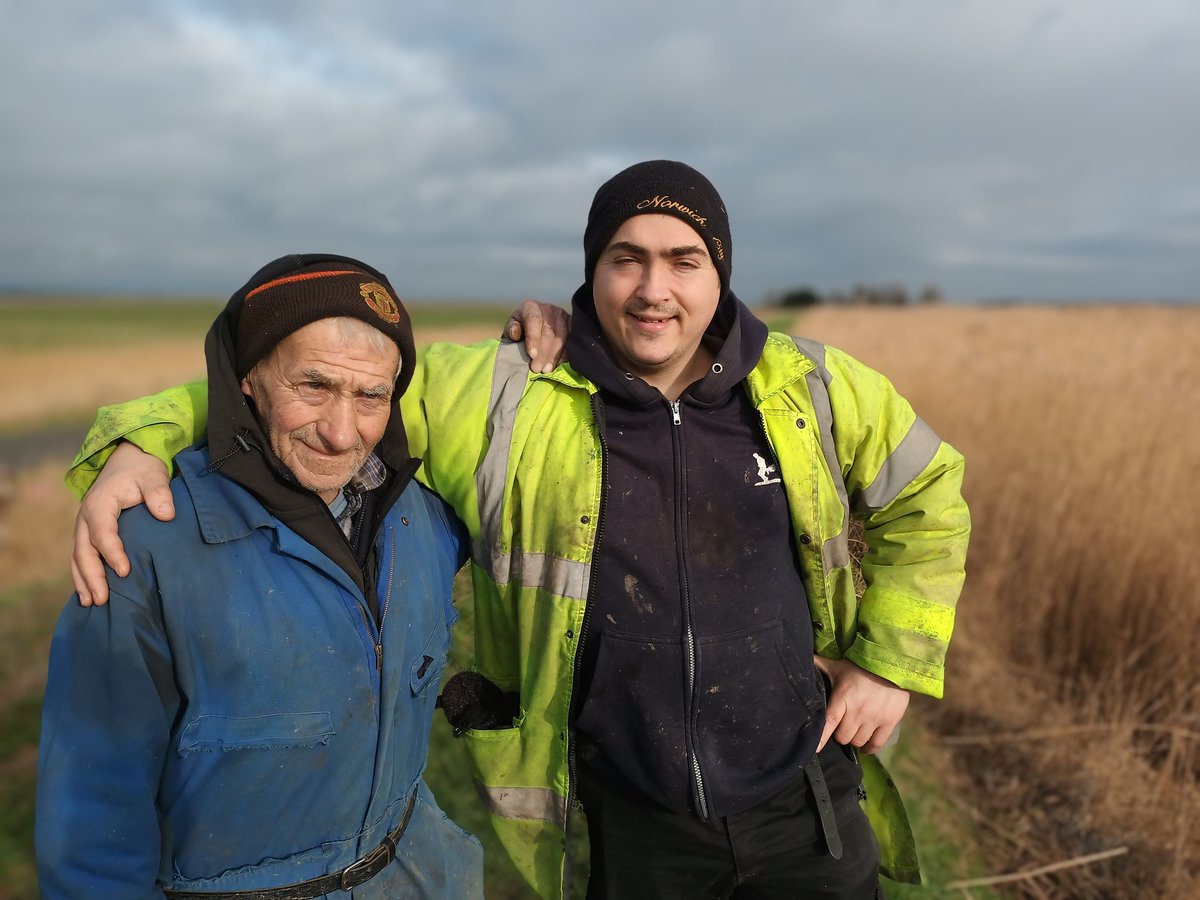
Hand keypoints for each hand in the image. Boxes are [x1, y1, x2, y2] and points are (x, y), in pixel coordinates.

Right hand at [71, 441, 173, 605]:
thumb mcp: (154, 475)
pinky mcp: (89, 531)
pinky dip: (82, 574)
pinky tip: (88, 593)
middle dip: (91, 576)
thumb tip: (166, 514)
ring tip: (92, 603)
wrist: (129, 459)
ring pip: (78, 556)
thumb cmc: (143, 469)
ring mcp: (85, 525)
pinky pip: (81, 555)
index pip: (103, 533)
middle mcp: (86, 516)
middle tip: (102, 600)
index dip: (112, 553)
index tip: (124, 571)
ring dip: (83, 580)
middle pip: (83, 550)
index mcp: (100, 503)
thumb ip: (159, 493)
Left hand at [504, 299, 569, 373]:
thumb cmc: (520, 329)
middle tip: (537, 368)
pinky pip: (571, 340)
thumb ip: (511, 330)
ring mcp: (562, 316)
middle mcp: (548, 308)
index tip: (531, 355)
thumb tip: (515, 334)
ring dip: (554, 355)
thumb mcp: (512, 328)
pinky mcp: (572, 324)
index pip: (533, 320)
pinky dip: (565, 354)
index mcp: (531, 307)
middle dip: (543, 352)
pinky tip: (559, 364)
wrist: (536, 327)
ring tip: (547, 369)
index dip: (533, 338)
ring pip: (561, 337)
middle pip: (548, 332)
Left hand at [814, 656, 909, 753]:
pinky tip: (866, 747)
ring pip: (858, 741)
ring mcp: (875, 718)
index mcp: (843, 697)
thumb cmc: (860, 666)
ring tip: (853, 732)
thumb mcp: (838, 665)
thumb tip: (800, 658)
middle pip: (843, 737)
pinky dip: (870, 748)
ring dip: (854, 739)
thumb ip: (820, 664)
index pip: (829, 722)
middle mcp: (858, 711)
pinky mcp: (890, 722)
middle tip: (841, 728)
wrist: (892, 664)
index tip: (815, 750)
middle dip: (840, 735)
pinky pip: (877, 744)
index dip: (821, 738)